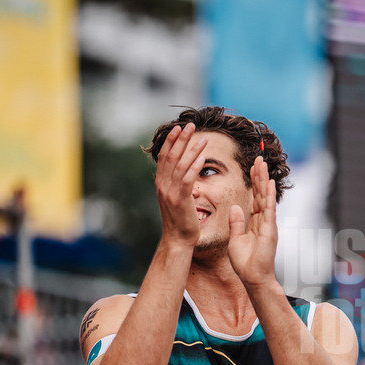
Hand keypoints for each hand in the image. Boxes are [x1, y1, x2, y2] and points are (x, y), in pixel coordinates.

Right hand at [155, 123, 207, 246]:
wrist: (178, 239)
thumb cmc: (180, 220)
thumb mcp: (175, 198)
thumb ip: (176, 184)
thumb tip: (181, 171)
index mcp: (161, 183)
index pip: (164, 157)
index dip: (171, 141)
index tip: (178, 128)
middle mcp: (163, 185)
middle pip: (171, 156)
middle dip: (181, 139)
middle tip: (190, 125)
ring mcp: (170, 192)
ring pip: (180, 165)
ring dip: (192, 150)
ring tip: (203, 138)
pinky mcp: (181, 200)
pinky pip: (187, 179)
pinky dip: (195, 167)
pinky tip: (202, 157)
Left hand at [228, 156, 277, 286]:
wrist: (253, 277)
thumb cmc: (245, 263)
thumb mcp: (235, 239)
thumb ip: (236, 223)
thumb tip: (234, 207)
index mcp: (255, 222)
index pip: (254, 197)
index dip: (253, 182)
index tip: (252, 168)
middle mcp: (264, 220)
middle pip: (261, 193)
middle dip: (259, 175)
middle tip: (258, 158)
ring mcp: (268, 224)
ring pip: (265, 197)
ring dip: (263, 180)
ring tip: (262, 163)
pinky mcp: (269, 229)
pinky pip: (268, 209)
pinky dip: (268, 195)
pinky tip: (268, 183)